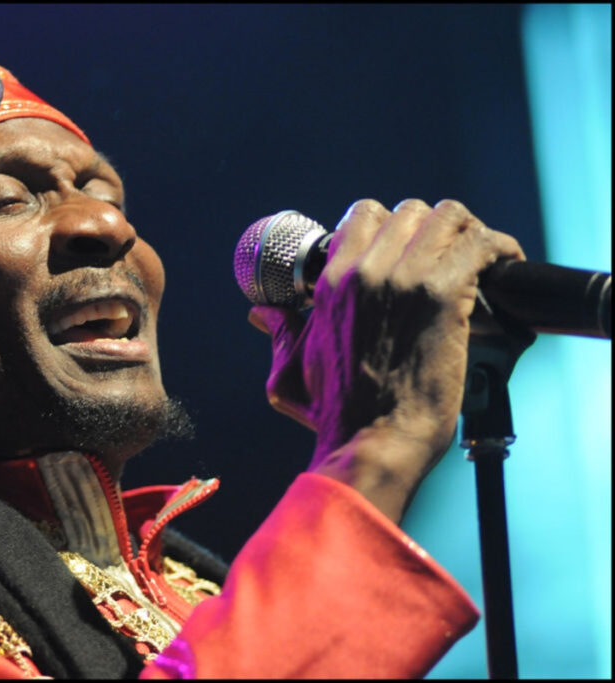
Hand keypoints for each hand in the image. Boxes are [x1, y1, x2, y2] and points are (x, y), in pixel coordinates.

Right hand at [249, 199, 523, 521]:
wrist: (372, 442)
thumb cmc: (334, 415)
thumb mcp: (289, 370)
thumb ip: (280, 332)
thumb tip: (263, 314)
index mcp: (331, 283)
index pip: (364, 215)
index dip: (391, 227)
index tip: (409, 251)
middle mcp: (365, 272)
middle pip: (410, 211)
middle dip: (433, 229)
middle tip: (449, 258)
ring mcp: (405, 280)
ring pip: (448, 217)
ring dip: (468, 232)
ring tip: (480, 256)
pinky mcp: (443, 296)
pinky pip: (481, 245)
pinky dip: (499, 249)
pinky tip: (504, 264)